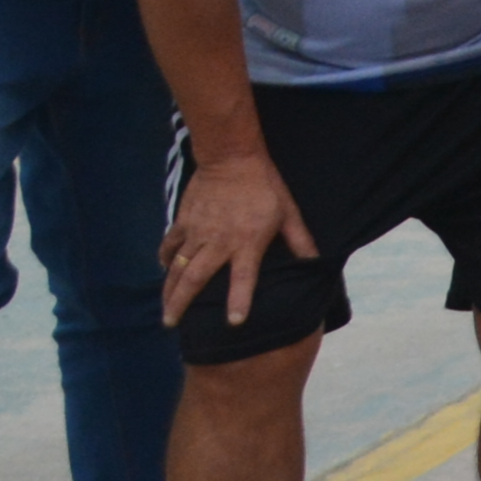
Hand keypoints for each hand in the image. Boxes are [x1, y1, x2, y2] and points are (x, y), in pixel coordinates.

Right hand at [162, 149, 318, 330]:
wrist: (232, 157)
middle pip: (195, 279)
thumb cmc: (265, 185)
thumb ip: (299, 239)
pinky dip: (165, 258)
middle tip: (170, 324)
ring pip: (177, 267)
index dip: (239, 301)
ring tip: (164, 309)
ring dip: (169, 289)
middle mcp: (218, 242)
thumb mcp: (288, 212)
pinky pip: (170, 245)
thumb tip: (315, 261)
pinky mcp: (184, 221)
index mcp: (247, 242)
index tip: (233, 323)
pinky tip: (164, 270)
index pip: (243, 278)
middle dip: (181, 304)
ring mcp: (197, 232)